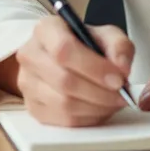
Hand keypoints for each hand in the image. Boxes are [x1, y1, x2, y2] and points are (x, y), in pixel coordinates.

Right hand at [13, 17, 134, 126]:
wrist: (65, 57)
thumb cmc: (86, 44)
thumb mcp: (107, 35)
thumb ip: (119, 46)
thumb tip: (121, 68)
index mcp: (46, 30)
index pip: (64, 49)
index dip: (94, 67)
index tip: (118, 78)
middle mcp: (30, 56)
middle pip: (64, 81)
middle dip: (100, 92)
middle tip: (122, 94)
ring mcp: (27, 84)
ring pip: (63, 105)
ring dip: (96, 107)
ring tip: (115, 101)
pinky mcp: (32, 108)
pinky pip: (63, 121)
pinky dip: (88, 118)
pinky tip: (101, 109)